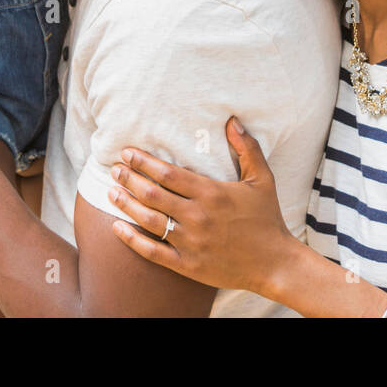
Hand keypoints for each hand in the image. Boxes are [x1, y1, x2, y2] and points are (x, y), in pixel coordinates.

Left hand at [107, 117, 297, 295]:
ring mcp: (191, 242)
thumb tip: (232, 121)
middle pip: (152, 194)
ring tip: (112, 192)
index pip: (167, 173)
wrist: (275, 263)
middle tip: (114, 169)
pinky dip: (132, 240)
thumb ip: (247, 148)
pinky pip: (152, 252)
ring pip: (149, 220)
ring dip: (127, 204)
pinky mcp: (188, 265)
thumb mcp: (262, 179)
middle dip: (129, 179)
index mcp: (211, 192)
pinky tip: (117, 228)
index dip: (143, 161)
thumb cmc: (267, 218)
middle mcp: (197, 215)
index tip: (127, 153)